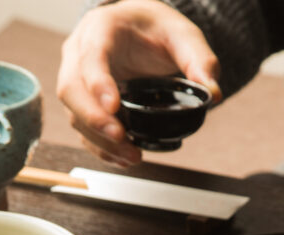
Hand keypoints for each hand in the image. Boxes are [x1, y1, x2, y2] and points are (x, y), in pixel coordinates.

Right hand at [57, 0, 220, 165]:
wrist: (139, 28)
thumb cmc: (155, 27)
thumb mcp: (182, 34)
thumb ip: (198, 59)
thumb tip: (213, 93)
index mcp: (100, 28)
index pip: (91, 57)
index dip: (98, 84)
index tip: (114, 107)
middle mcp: (79, 53)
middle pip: (71, 89)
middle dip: (94, 119)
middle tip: (121, 138)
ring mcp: (77, 79)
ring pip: (74, 114)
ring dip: (99, 140)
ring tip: (131, 155)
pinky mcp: (83, 103)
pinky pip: (83, 129)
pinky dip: (100, 147)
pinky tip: (122, 158)